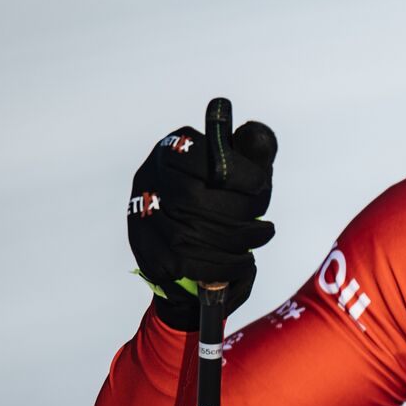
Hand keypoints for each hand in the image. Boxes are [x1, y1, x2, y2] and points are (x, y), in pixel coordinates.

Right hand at [127, 98, 276, 330]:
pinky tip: (238, 263)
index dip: (242, 178)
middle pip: (194, 202)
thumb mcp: (245, 168)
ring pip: (188, 237)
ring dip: (234, 247)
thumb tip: (258, 136)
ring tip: (253, 247)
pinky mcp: (144, 248)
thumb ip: (255, 151)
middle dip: (240, 220)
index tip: (261, 191)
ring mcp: (140, 213)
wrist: (194, 241)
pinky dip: (220, 269)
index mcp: (175, 149)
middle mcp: (150, 177)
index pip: (206, 159)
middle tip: (265, 230)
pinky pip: (183, 265)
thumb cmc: (225, 196)